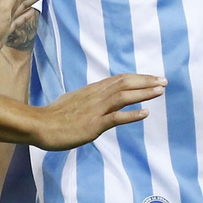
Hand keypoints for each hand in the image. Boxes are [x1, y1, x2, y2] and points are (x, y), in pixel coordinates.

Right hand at [31, 72, 165, 150]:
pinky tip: (145, 113)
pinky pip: (116, 118)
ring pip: (123, 97)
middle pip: (124, 84)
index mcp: (91, 90)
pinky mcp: (93, 125)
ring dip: (143, 93)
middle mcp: (95, 96)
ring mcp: (95, 110)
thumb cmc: (53, 116)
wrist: (39, 125)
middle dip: (146, 82)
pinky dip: (132, 115)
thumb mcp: (73, 101)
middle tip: (164, 81)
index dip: (137, 78)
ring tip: (160, 92)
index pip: (119, 79)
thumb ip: (88, 99)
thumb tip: (97, 99)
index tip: (152, 78)